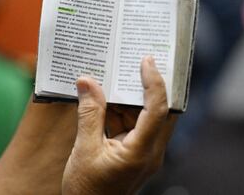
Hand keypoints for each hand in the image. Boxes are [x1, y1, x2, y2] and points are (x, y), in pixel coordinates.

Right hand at [62, 57, 175, 194]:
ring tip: (110, 78)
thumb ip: (89, 114)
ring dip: (129, 99)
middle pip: (159, 111)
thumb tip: (87, 81)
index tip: (145, 60)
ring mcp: (143, 154)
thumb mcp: (84, 149)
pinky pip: (133, 126)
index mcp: (142, 152)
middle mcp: (150, 152)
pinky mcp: (134, 155)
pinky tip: (102, 100)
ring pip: (145, 117)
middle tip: (134, 61)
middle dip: (147, 86)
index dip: (154, 82)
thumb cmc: (86, 190)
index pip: (158, 110)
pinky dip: (120, 112)